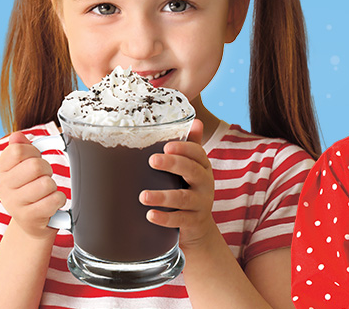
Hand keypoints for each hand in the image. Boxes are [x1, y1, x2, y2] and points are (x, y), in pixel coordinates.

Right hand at [0, 132, 66, 238]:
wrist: (30, 222)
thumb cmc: (29, 189)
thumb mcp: (21, 167)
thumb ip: (21, 148)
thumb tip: (17, 136)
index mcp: (1, 170)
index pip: (18, 149)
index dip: (33, 151)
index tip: (34, 159)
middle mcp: (3, 186)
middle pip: (35, 166)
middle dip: (46, 169)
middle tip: (43, 177)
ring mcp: (14, 203)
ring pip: (46, 183)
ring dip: (53, 186)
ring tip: (46, 191)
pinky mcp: (28, 217)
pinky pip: (54, 200)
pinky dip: (59, 200)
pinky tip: (51, 203)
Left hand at [138, 120, 218, 249]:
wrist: (198, 227)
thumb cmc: (189, 190)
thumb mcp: (191, 168)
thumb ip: (190, 146)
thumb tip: (195, 120)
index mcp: (202, 167)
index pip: (198, 153)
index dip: (184, 148)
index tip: (166, 145)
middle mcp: (205, 184)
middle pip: (193, 171)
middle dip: (173, 164)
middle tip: (152, 160)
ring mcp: (201, 204)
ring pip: (183, 198)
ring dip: (163, 196)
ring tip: (143, 196)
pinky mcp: (194, 222)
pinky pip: (180, 219)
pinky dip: (165, 218)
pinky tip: (150, 215)